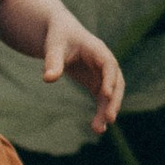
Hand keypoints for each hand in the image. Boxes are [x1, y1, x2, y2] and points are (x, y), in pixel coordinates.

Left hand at [42, 3, 123, 133]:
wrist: (60, 34)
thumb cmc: (58, 36)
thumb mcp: (53, 46)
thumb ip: (52, 61)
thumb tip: (48, 79)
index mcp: (97, 50)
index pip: (108, 64)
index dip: (109, 78)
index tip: (105, 94)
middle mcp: (105, 63)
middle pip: (116, 82)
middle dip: (114, 100)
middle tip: (109, 118)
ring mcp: (103, 75)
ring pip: (111, 95)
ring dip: (107, 110)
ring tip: (99, 130)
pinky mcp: (97, 83)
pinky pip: (103, 100)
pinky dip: (101, 112)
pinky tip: (97, 128)